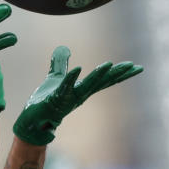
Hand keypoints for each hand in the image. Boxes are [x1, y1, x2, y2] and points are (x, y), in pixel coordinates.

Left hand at [13, 46, 143, 145]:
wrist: (32, 120)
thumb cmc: (46, 101)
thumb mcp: (55, 78)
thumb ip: (60, 63)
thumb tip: (64, 48)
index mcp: (82, 89)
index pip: (104, 80)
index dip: (119, 73)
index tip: (135, 67)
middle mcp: (79, 95)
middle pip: (102, 83)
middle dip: (117, 74)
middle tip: (133, 66)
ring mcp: (68, 98)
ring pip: (87, 86)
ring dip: (98, 75)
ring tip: (109, 64)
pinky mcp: (55, 99)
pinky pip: (65, 87)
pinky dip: (71, 78)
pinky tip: (78, 68)